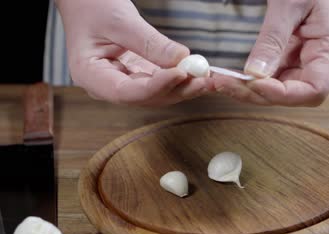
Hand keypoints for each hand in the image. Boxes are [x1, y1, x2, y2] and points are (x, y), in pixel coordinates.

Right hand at [55, 0, 209, 105]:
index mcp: (91, 76)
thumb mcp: (120, 21)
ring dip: (185, 86)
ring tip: (209, 78)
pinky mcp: (138, 75)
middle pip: (147, 97)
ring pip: (158, 92)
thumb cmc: (92, 6)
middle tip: (206, 80)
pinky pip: (162, 81)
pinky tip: (200, 73)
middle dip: (179, 89)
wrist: (85, 1)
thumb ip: (149, 42)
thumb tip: (181, 58)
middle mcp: (108, 86)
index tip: (181, 73)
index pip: (126, 92)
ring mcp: (124, 81)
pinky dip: (181, 77)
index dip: (157, 86)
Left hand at [212, 0, 328, 105]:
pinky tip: (229, 76)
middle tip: (222, 83)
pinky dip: (249, 79)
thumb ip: (273, 38)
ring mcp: (303, 60)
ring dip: (248, 89)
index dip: (285, 94)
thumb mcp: (289, 3)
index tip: (254, 84)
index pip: (315, 89)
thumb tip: (254, 73)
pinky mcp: (289, 56)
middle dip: (256, 93)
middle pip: (292, 94)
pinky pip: (270, 75)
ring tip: (219, 81)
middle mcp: (319, 61)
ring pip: (277, 89)